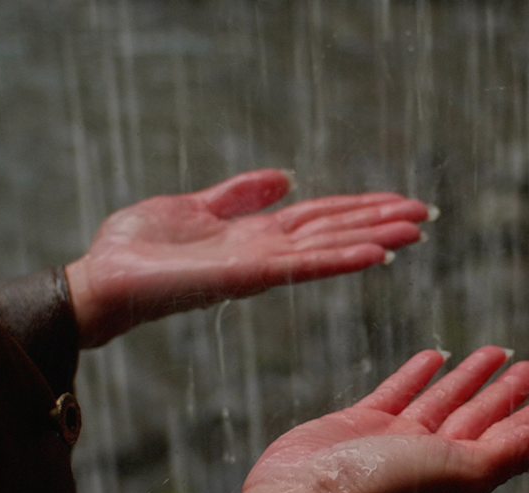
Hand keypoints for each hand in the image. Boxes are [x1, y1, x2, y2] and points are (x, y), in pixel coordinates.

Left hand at [64, 170, 430, 346]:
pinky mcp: (248, 276)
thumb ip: (239, 194)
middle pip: (335, 231)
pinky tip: (376, 254)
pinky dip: (340, 260)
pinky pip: (302, 266)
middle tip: (427, 216)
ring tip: (415, 230)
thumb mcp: (194, 206)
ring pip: (329, 247)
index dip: (361, 208)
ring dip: (374, 239)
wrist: (101, 280)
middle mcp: (267, 252)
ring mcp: (261, 266)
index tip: (400, 202)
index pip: (321, 217)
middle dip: (380, 222)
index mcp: (257, 235)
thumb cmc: (137, 249)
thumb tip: (285, 177)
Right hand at [189, 346, 528, 492]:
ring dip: (469, 378)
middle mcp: (433, 459)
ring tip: (495, 350)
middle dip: (508, 393)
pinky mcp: (361, 425)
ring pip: (444, 401)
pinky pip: (398, 393)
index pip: (513, 438)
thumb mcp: (464, 470)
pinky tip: (434, 356)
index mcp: (464, 475)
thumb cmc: (388, 490)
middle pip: (482, 418)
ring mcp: (396, 442)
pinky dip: (417, 375)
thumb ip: (513, 452)